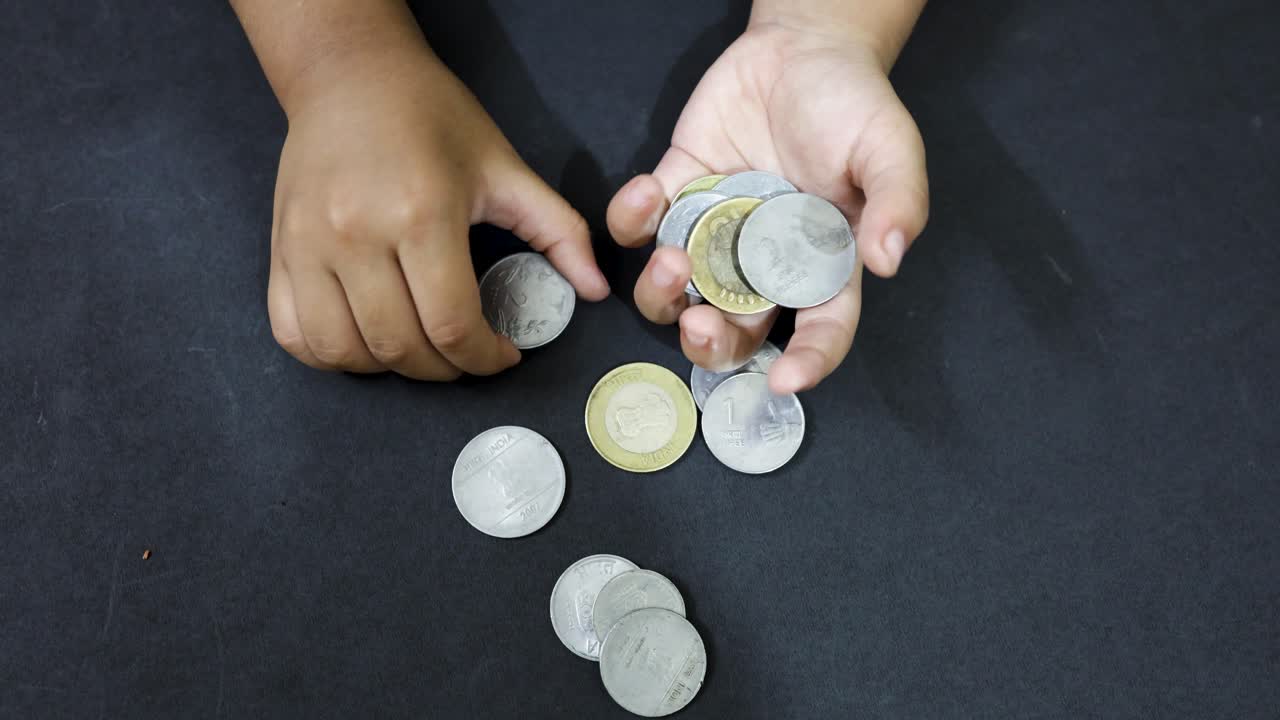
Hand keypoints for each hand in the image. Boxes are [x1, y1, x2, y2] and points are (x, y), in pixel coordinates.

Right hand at [268, 45, 608, 379]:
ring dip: (391, 370)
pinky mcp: (280, 251)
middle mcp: (356, 235)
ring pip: (346, 352)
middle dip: (446, 370)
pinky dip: (333, 356)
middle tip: (467, 354)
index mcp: (421, 214)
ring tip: (422, 350)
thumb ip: (558, 232)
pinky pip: (295, 335)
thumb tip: (595, 289)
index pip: (451, 325)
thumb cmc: (430, 117)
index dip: (483, 359)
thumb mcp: (505, 168)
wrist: (349, 76)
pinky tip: (367, 342)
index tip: (502, 356)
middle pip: (401, 347)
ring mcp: (308, 246)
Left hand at [607, 21, 927, 392]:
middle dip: (712, 345)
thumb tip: (888, 261)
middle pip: (735, 332)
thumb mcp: (890, 146)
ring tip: (670, 259)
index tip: (787, 382)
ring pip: (678, 295)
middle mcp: (765, 262)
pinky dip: (632, 221)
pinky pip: (643, 227)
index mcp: (823, 264)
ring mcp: (717, 234)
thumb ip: (898, 202)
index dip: (808, 363)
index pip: (821, 330)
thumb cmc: (853, 101)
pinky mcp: (680, 195)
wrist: (802, 46)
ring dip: (664, 294)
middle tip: (702, 326)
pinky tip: (647, 192)